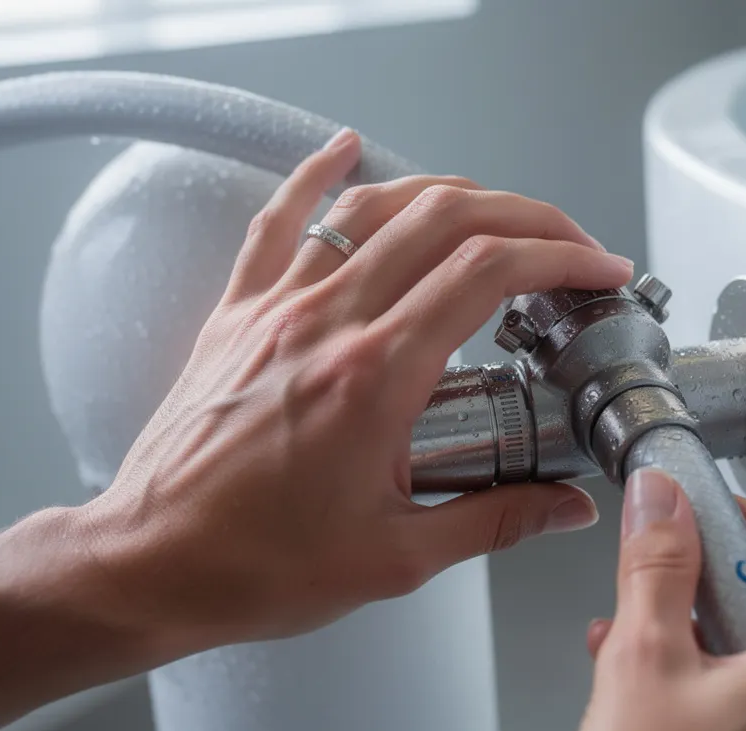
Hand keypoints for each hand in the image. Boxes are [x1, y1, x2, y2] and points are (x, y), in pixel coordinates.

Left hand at [71, 128, 634, 651]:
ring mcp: (277, 310)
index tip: (596, 267)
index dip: (559, 255)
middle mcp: (326, 324)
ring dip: (448, 193)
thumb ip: (495, 521)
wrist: (149, 566)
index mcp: (374, 378)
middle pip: (444, 221)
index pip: (488, 273)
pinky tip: (343, 149)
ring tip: (496, 210)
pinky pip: (278, 221)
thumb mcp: (397, 558)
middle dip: (526, 217)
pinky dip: (316, 175)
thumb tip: (565, 508)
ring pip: (374, 209)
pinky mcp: (238, 315)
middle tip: (568, 241)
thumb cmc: (255, 564)